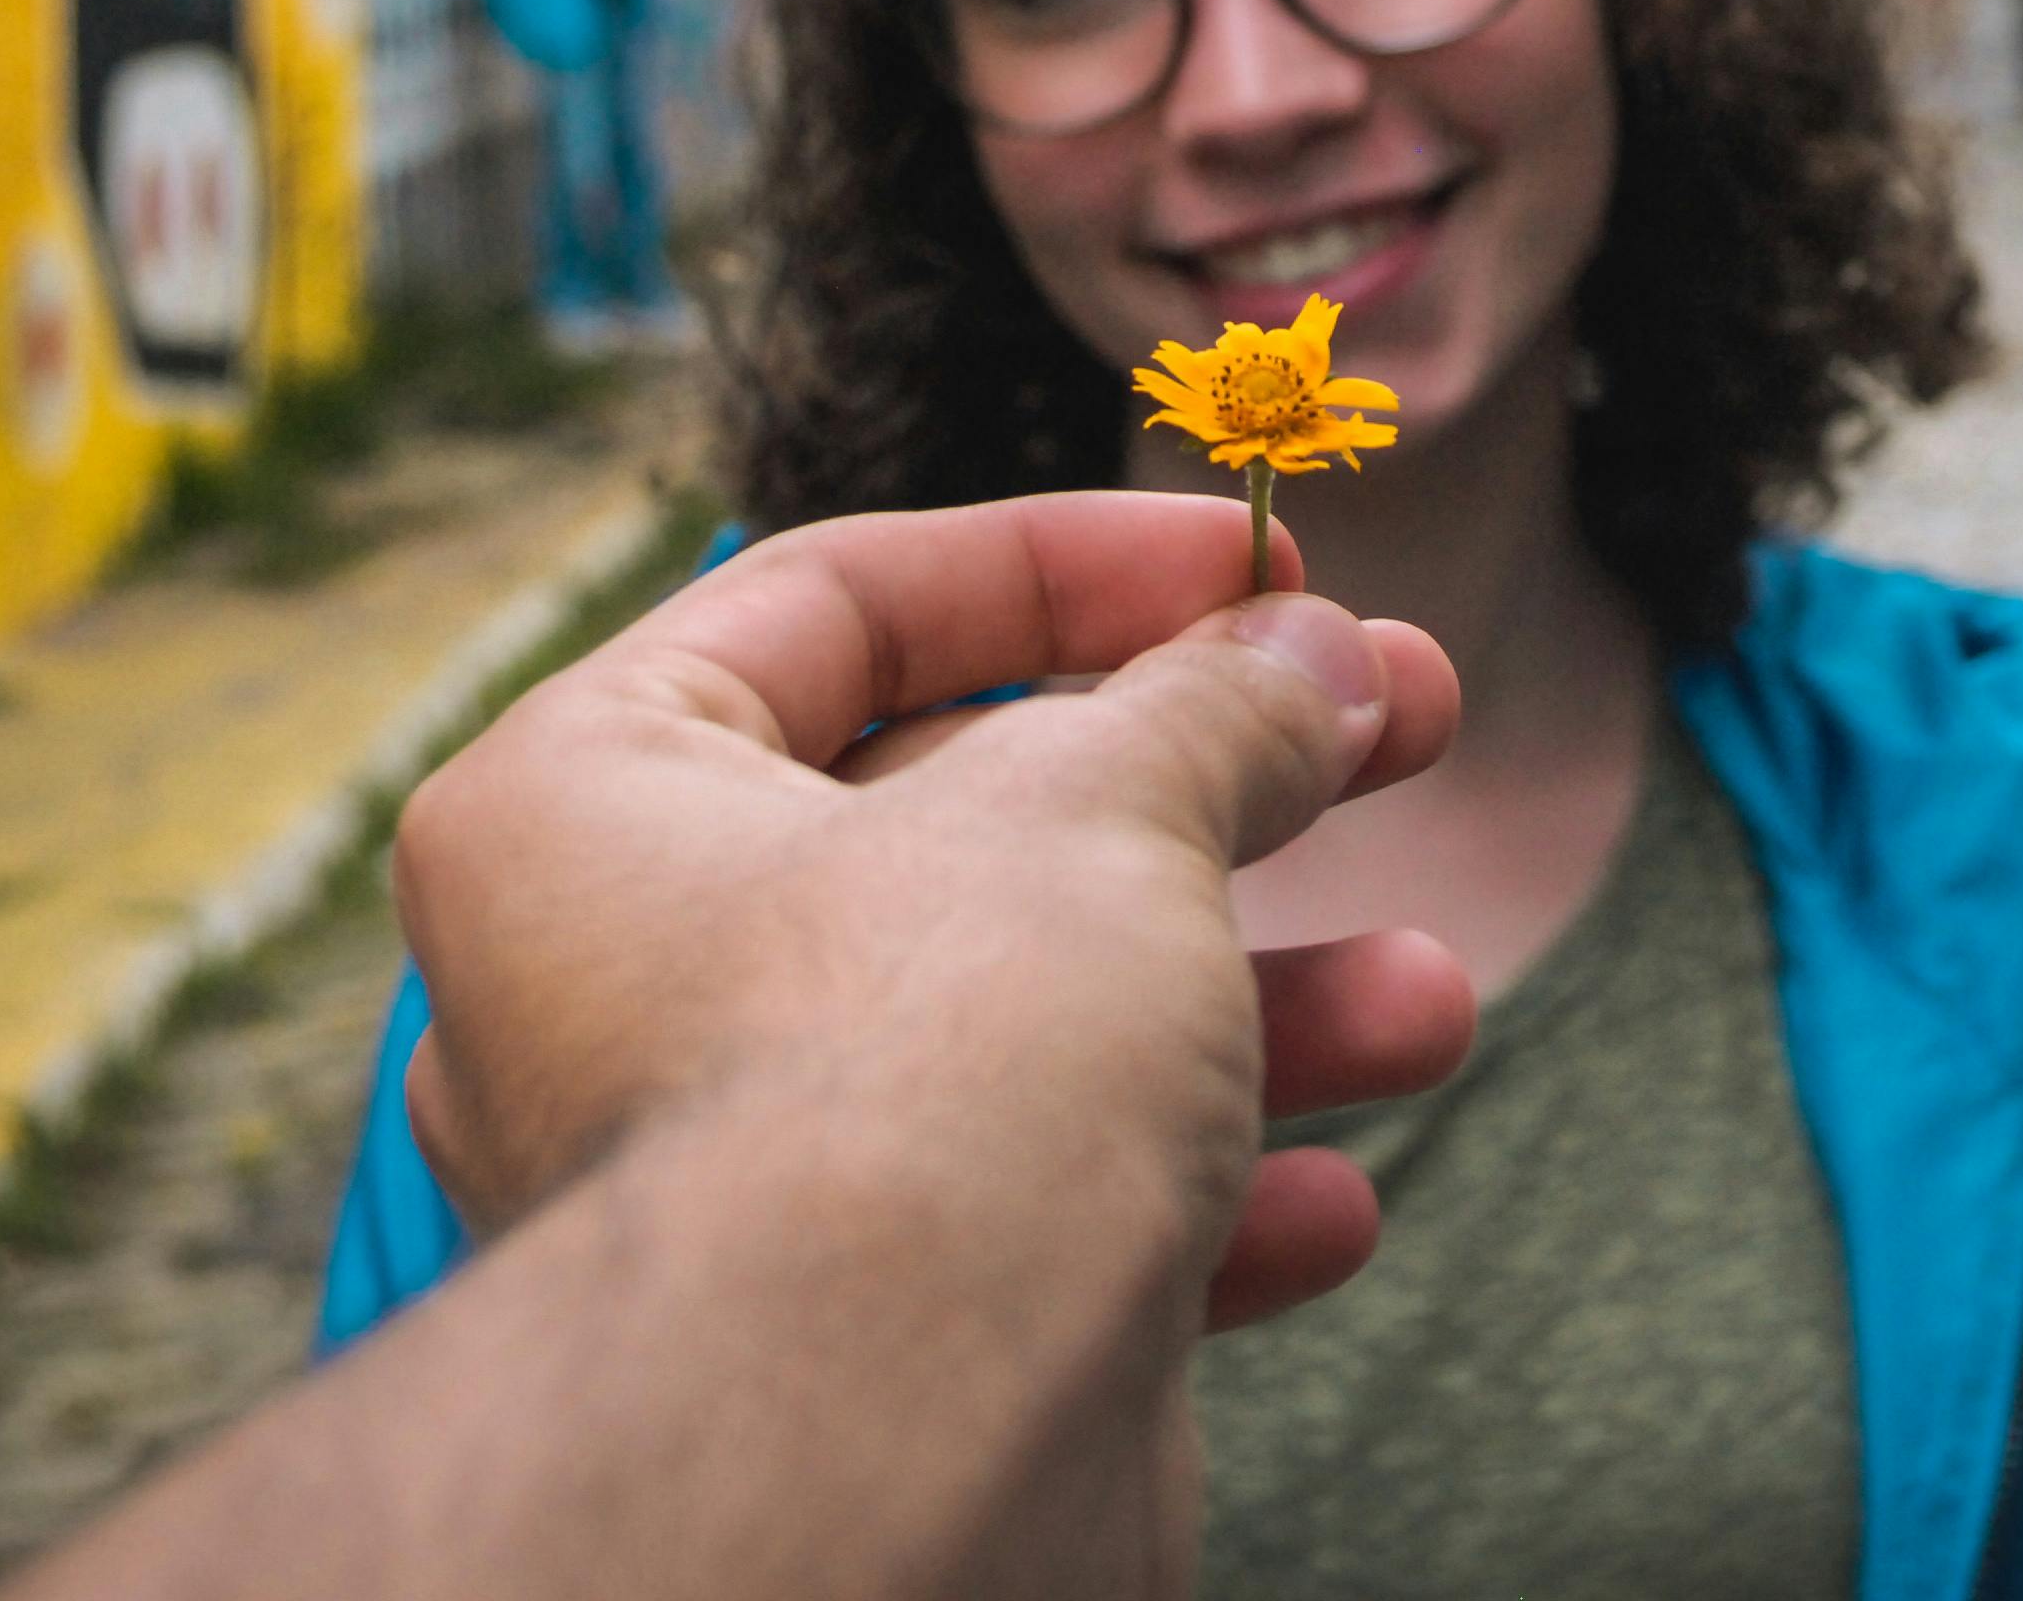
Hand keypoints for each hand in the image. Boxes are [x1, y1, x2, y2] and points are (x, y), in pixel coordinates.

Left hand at [396, 491, 1472, 1323]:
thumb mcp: (1107, 807)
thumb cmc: (921, 1077)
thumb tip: (1313, 663)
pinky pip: (1038, 1219)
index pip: (836, 600)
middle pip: (967, 811)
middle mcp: (633, 982)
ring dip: (1260, 1007)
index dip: (1075, 562)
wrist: (886, 1461)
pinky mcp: (860, 1333)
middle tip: (1402, 717)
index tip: (1261, 565)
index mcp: (593, 802)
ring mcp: (751, 1169)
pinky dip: (1196, 1198)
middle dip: (1220, 780)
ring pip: (1034, 1025)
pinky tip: (1328, 1204)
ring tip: (1429, 1002)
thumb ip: (1218, 711)